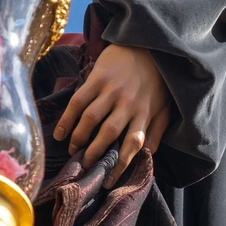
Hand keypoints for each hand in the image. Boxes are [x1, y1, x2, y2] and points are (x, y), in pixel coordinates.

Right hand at [52, 44, 174, 185]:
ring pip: (91, 120)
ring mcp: (111, 91)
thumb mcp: (164, 107)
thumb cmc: (157, 81)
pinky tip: (61, 134)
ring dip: (79, 138)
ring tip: (73, 152)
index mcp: (145, 114)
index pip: (133, 145)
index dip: (120, 165)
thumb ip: (157, 131)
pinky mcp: (97, 78)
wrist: (147, 44)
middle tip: (85, 168)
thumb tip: (149, 155)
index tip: (109, 181)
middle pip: (108, 135)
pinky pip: (79, 101)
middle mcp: (128, 104)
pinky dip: (68, 119)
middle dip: (94, 154)